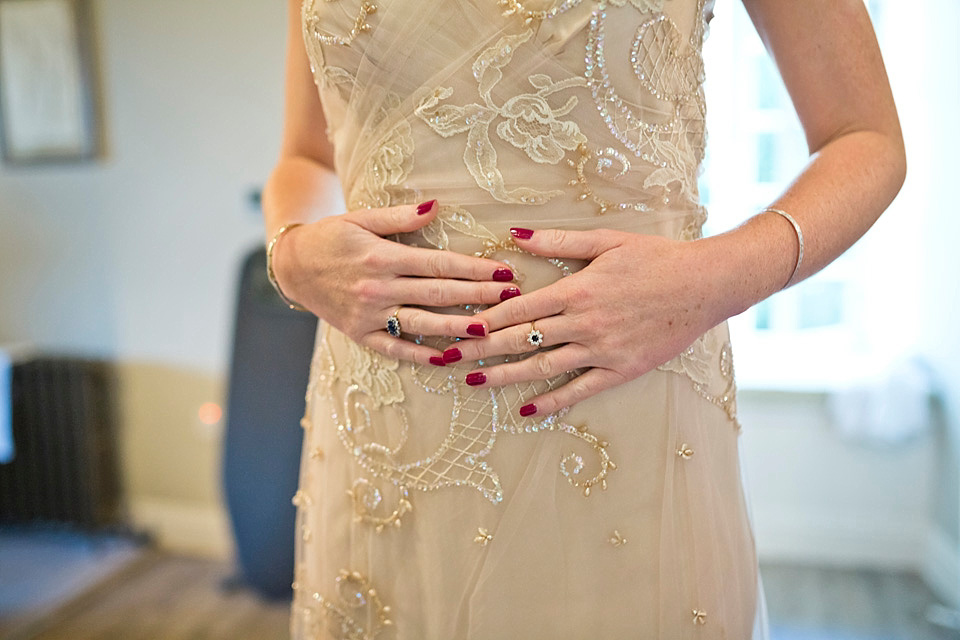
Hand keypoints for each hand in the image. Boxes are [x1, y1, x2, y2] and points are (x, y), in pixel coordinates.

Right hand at [271, 200, 516, 364]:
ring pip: (421, 323)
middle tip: (512, 299)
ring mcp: (368, 315)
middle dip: (478, 296)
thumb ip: (399, 217)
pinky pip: (394, 348)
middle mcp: (377, 287)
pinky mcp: (360, 334)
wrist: (292, 265)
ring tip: (489, 329)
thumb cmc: (332, 237)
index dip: (473, 269)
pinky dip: (420, 355)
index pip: (438, 264)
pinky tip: (448, 358)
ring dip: (457, 327)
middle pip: (438, 294)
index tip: (503, 271)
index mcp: (382, 256)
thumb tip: (437, 206)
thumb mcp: (361, 218)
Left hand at [450, 227, 727, 415]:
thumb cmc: (656, 257)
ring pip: (543, 366)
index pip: (518, 307)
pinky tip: (528, 409)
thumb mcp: (607, 240)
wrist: (705, 284)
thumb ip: (558, 241)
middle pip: (521, 339)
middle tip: (448, 358)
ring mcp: (601, 349)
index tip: (457, 326)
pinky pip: (580, 389)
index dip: (484, 319)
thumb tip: (514, 235)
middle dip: (481, 349)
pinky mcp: (621, 369)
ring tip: (475, 382)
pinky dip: (552, 400)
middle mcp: (583, 322)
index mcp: (576, 289)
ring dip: (505, 376)